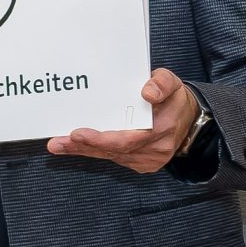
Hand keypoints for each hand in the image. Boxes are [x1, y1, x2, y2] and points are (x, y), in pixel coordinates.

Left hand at [47, 67, 198, 173]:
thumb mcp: (171, 82)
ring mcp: (149, 159)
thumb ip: (161, 83)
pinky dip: (94, 152)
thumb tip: (147, 92)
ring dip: (83, 150)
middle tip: (58, 142)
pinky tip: (75, 147)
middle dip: (84, 146)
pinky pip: (114, 159)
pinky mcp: (142, 164)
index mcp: (163, 126)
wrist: (187, 119)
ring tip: (58, 145)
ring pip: (111, 156)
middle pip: (115, 150)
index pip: (130, 137)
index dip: (102, 139)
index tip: (78, 133)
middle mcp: (156, 147)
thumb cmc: (173, 99)